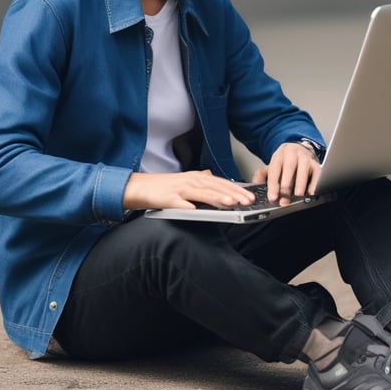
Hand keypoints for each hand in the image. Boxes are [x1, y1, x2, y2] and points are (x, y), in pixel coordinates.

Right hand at [123, 170, 254, 209]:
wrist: (139, 187)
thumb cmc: (163, 187)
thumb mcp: (186, 182)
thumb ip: (201, 183)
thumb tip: (216, 183)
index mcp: (196, 177)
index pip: (221, 183)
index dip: (237, 189)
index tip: (251, 196)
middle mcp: (190, 181)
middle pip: (215, 187)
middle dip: (233, 194)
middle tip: (248, 201)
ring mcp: (179, 189)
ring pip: (201, 193)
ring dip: (217, 198)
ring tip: (231, 204)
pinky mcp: (167, 199)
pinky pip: (180, 204)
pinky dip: (189, 207)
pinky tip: (198, 211)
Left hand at [251, 142, 320, 203]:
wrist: (298, 150)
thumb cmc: (284, 163)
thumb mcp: (271, 166)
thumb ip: (261, 176)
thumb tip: (254, 186)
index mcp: (279, 155)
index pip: (274, 170)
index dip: (273, 185)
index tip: (272, 197)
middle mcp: (292, 154)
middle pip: (289, 168)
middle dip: (286, 186)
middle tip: (284, 199)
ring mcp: (305, 158)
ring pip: (303, 170)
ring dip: (300, 184)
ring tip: (297, 196)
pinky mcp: (316, 164)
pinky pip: (317, 174)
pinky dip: (314, 184)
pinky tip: (310, 193)